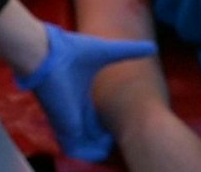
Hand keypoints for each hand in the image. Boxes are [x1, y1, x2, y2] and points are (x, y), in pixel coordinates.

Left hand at [14, 22, 157, 161]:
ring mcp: (66, 117)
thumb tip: (152, 48)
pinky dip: (85, 151)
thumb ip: (129, 52)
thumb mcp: (107, 52)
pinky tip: (101, 152)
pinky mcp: (61, 123)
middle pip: (87, 132)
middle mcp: (73, 108)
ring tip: (111, 151)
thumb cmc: (73, 51)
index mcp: (80, 94)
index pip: (92, 116)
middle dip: (101, 140)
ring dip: (94, 147)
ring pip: (80, 141)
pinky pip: (73, 145)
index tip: (119, 129)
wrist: (48, 53)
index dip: (104, 124)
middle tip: (116, 145)